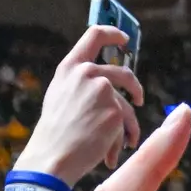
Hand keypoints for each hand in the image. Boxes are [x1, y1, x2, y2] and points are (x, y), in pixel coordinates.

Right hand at [16, 25, 144, 182]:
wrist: (52, 157)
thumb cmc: (55, 134)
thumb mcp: (60, 96)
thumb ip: (81, 84)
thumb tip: (109, 87)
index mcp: (70, 67)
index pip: (95, 35)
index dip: (114, 33)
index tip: (124, 39)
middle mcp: (87, 73)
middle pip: (124, 73)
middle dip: (135, 87)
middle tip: (138, 99)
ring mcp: (103, 90)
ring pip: (127, 106)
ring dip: (129, 125)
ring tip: (125, 141)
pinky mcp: (116, 111)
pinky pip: (127, 125)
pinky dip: (123, 139)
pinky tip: (112, 155)